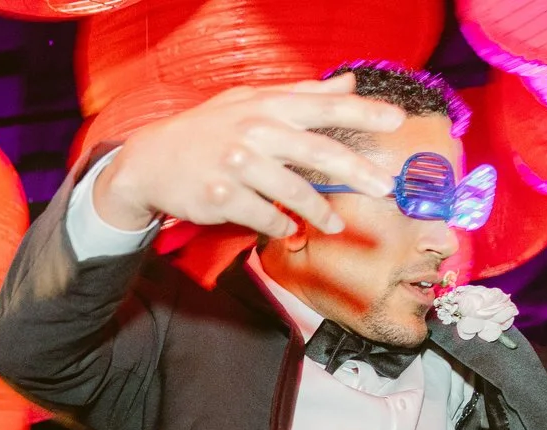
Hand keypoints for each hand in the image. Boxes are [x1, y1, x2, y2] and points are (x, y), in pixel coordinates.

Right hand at [96, 76, 400, 239]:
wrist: (149, 162)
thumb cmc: (206, 130)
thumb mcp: (249, 101)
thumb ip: (301, 94)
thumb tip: (348, 83)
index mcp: (267, 106)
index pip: (324, 106)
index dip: (363, 113)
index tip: (397, 121)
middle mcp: (255, 132)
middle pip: (317, 152)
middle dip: (356, 171)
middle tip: (385, 187)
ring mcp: (237, 166)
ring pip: (293, 192)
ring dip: (319, 212)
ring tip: (335, 225)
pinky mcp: (222, 198)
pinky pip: (263, 216)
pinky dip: (279, 225)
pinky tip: (287, 229)